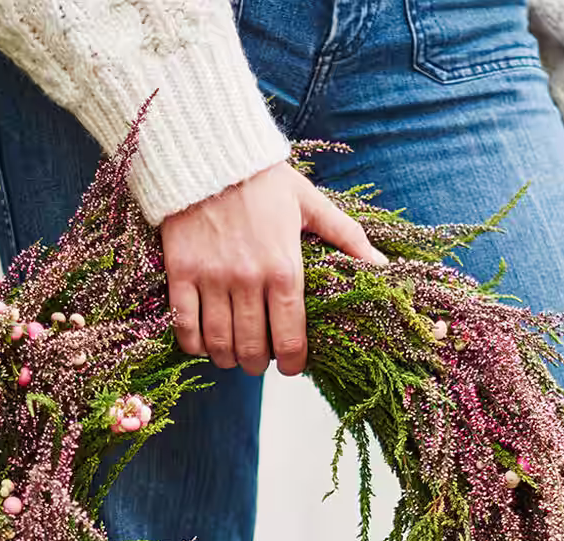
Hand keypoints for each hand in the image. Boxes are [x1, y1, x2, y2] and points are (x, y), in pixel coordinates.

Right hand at [160, 162, 387, 375]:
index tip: (291, 366)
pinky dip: (194, 345)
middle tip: (259, 361)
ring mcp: (212, 278)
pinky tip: (203, 343)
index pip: (290, 337)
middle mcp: (249, 279)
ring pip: (219, 343)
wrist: (208, 152)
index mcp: (285, 268)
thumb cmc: (263, 179)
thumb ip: (347, 238)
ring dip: (227, 359)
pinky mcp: (181, 273)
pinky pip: (185, 327)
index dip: (292, 363)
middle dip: (258, 364)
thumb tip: (382, 266)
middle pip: (252, 348)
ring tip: (233, 355)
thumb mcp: (311, 204)